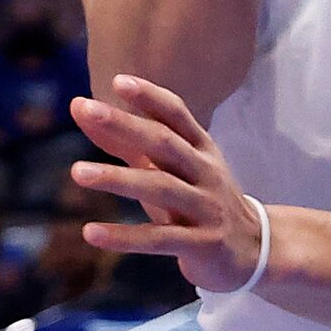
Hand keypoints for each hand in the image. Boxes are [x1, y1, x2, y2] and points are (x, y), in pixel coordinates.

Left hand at [67, 75, 266, 294]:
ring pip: (160, 188)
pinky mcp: (202, 244)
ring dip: (117, 178)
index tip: (118, 80)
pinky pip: (159, 239)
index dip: (150, 96)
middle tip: (87, 108)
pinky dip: (124, 237)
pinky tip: (90, 232)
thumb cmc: (198, 199)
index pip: (177, 114)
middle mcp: (206, 172)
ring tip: (77, 171)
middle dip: (125, 124)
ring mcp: (206, 208)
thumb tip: (78, 106)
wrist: (253, 250)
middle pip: (165, 143)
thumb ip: (124, 140)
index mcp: (201, 149)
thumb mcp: (168, 168)